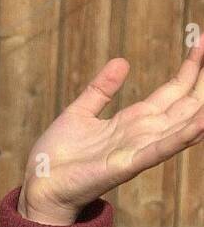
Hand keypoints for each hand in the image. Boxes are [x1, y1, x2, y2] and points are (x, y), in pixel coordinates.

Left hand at [20, 42, 203, 220]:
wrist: (40, 185)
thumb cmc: (57, 156)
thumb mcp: (80, 112)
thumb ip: (101, 89)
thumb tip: (122, 61)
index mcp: (133, 121)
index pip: (173, 91)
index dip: (190, 68)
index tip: (202, 41)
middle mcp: (142, 134)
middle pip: (184, 105)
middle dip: (203, 81)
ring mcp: (137, 151)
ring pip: (180, 126)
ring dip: (202, 110)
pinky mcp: (126, 166)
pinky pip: (159, 150)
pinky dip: (181, 137)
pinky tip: (201, 123)